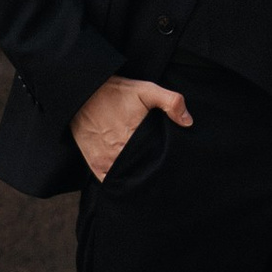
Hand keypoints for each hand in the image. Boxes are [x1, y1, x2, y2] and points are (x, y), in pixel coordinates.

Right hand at [71, 75, 190, 181]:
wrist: (83, 94)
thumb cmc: (116, 92)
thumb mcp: (146, 90)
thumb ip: (171, 102)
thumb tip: (188, 122)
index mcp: (136, 138)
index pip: (157, 160)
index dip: (164, 162)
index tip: (169, 160)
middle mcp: (121, 154)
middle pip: (143, 171)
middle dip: (152, 170)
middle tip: (158, 166)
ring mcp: (107, 161)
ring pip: (128, 178)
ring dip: (136, 176)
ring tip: (144, 171)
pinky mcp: (95, 164)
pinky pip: (110, 181)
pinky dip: (119, 181)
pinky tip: (127, 175)